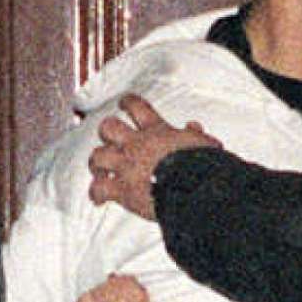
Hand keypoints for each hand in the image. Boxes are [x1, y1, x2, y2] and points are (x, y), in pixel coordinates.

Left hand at [88, 94, 219, 219]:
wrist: (193, 188)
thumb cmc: (202, 166)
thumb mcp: (204, 144)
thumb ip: (194, 134)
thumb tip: (193, 127)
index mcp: (157, 131)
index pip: (137, 106)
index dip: (128, 102)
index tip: (124, 103)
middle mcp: (136, 145)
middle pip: (108, 127)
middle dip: (107, 132)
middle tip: (109, 136)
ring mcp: (126, 167)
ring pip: (97, 156)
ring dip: (97, 163)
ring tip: (100, 170)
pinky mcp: (122, 190)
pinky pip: (99, 189)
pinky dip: (97, 193)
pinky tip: (99, 198)